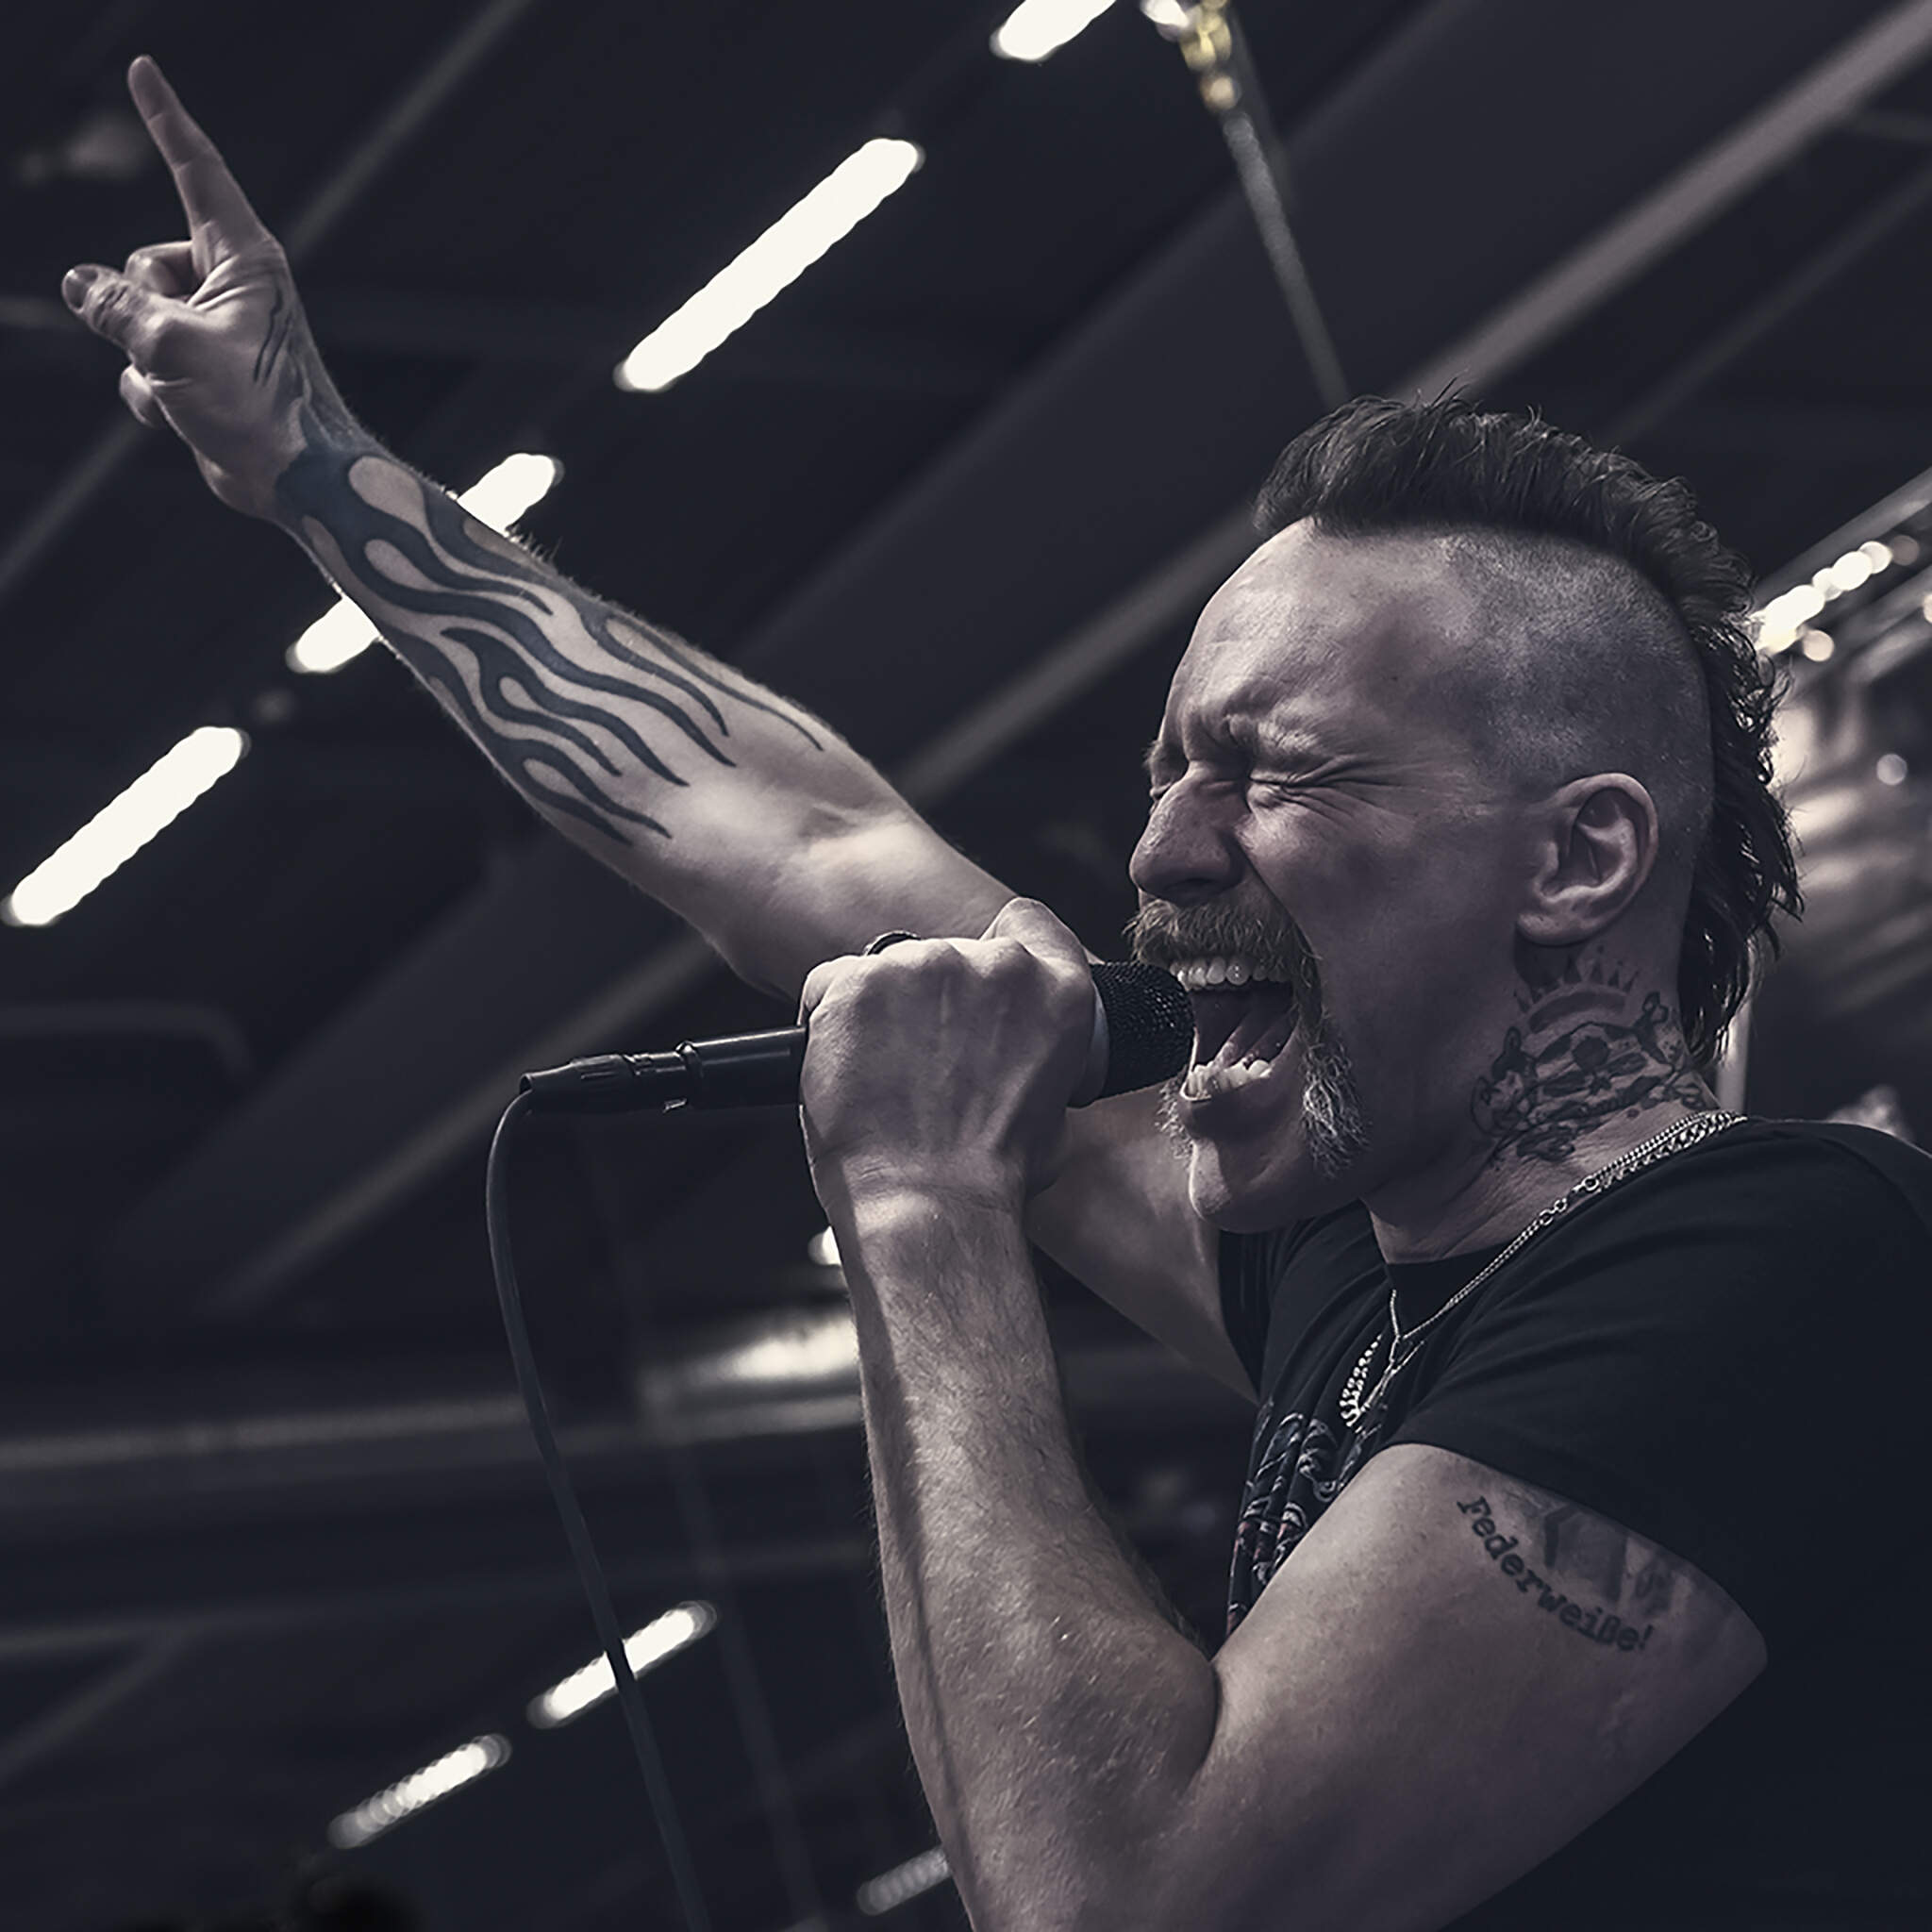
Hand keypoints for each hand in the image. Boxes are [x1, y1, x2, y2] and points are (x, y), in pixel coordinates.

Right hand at [61, 56, 351, 519]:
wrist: (299, 479)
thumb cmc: (258, 408)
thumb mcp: (172, 346)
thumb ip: (114, 306)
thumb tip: (79, 284)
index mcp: (244, 258)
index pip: (196, 169)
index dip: (165, 119)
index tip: (144, 70)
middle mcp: (233, 286)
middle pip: (143, 264)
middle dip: (139, 307)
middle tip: (181, 349)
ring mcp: (217, 331)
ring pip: (137, 322)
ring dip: (146, 362)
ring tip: (195, 391)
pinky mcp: (205, 373)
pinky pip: (145, 369)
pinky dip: (154, 397)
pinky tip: (187, 419)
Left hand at [798, 899, 1094, 1222]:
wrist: (930, 1205)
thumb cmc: (989, 1176)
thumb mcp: (1053, 1109)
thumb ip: (1035, 1053)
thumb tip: (1009, 1054)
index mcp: (1058, 991)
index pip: (1027, 923)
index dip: (999, 948)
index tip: (977, 984)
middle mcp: (997, 966)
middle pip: (950, 952)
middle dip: (932, 999)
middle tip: (923, 1063)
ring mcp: (925, 966)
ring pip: (887, 967)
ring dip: (880, 1010)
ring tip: (883, 1078)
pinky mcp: (858, 981)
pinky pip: (830, 983)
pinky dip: (829, 1019)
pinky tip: (844, 1069)